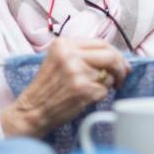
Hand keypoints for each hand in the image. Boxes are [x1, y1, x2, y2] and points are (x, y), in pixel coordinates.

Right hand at [0, 38, 128, 136]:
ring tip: (91, 89)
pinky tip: (85, 98)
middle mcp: (70, 55)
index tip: (121, 64)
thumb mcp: (59, 60)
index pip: (102, 43)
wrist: (31, 110)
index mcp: (64, 44)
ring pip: (109, 75)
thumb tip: (119, 59)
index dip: (116, 54)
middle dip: (121, 68)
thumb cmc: (48, 87)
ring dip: (107, 84)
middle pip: (111, 56)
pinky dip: (100, 95)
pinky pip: (104, 90)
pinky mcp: (83, 89)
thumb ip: (83, 54)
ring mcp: (77, 72)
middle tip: (121, 77)